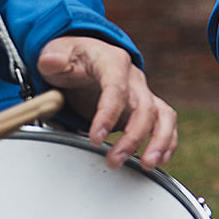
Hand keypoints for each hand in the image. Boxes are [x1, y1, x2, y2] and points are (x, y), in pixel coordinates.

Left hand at [36, 35, 178, 169]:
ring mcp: (143, 94)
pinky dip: (166, 142)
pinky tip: (158, 161)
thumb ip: (53, 57)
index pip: (116, 88)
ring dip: (159, 142)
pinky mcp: (147, 109)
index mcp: (113, 62)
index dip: (109, 114)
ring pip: (162, 116)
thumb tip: (52, 61)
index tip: (95, 138)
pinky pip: (165, 124)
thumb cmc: (73, 58)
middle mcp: (134, 79)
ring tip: (147, 165)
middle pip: (144, 107)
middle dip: (133, 137)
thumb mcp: (58, 52)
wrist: (86, 59)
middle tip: (115, 160)